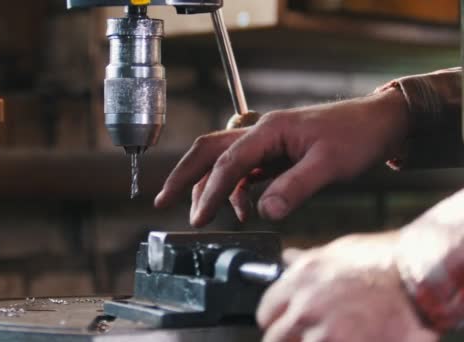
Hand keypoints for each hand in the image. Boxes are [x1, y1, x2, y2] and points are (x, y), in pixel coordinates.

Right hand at [154, 88, 408, 225]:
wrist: (378, 122)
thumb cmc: (356, 135)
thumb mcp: (328, 165)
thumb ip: (295, 188)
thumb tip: (265, 212)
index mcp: (269, 131)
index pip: (228, 162)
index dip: (209, 191)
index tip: (198, 218)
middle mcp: (261, 133)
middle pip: (209, 151)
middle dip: (184, 176)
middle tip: (163, 199)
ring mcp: (266, 143)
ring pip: (223, 162)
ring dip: (208, 187)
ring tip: (200, 215)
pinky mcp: (274, 153)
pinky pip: (244, 172)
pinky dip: (235, 192)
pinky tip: (241, 211)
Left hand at [257, 233, 437, 341]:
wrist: (418, 279)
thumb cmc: (381, 261)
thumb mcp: (335, 252)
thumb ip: (306, 262)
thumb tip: (287, 258)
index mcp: (298, 282)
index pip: (265, 313)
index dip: (274, 319)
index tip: (283, 322)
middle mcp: (305, 309)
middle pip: (275, 338)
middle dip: (288, 337)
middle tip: (308, 333)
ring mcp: (324, 334)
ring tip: (331, 334)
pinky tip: (347, 338)